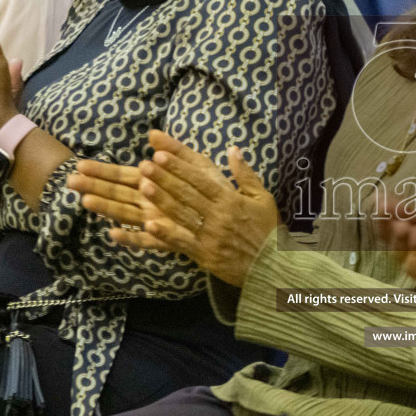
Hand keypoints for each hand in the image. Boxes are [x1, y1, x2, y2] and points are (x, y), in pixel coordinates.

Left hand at [69, 132, 281, 288]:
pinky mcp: (204, 254)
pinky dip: (166, 234)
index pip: (201, 179)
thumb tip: (233, 150)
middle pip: (187, 193)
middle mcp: (219, 216)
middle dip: (165, 177)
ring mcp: (210, 236)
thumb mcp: (263, 198)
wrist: (273, 266)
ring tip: (142, 186)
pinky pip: (182, 242)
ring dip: (161, 199)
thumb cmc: (267, 230)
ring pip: (181, 214)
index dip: (179, 166)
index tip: (161, 153)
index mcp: (231, 200)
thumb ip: (246, 174)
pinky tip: (149, 225)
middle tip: (145, 164)